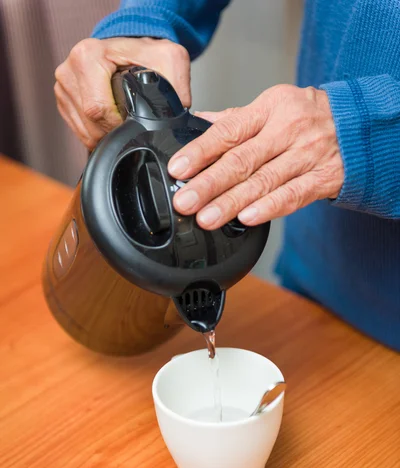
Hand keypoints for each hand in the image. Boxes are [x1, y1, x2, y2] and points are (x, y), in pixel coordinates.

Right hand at [55, 37, 190, 149]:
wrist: (130, 47)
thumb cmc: (145, 52)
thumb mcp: (169, 59)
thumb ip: (176, 85)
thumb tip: (179, 115)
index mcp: (88, 57)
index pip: (98, 109)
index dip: (119, 126)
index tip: (134, 124)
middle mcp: (69, 70)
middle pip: (90, 124)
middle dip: (113, 133)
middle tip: (131, 126)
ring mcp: (63, 87)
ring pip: (84, 132)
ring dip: (105, 136)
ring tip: (122, 123)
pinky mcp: (63, 101)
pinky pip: (79, 131)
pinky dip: (96, 133)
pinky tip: (110, 123)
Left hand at [168, 85, 343, 228]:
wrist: (358, 125)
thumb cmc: (308, 116)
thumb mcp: (273, 107)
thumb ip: (236, 120)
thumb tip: (197, 124)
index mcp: (270, 109)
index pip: (229, 131)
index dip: (201, 151)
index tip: (179, 168)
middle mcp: (287, 130)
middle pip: (242, 160)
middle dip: (209, 183)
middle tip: (185, 201)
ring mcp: (307, 155)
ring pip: (264, 181)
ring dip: (232, 202)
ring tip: (207, 217)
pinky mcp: (322, 178)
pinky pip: (293, 196)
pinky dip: (269, 208)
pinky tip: (247, 219)